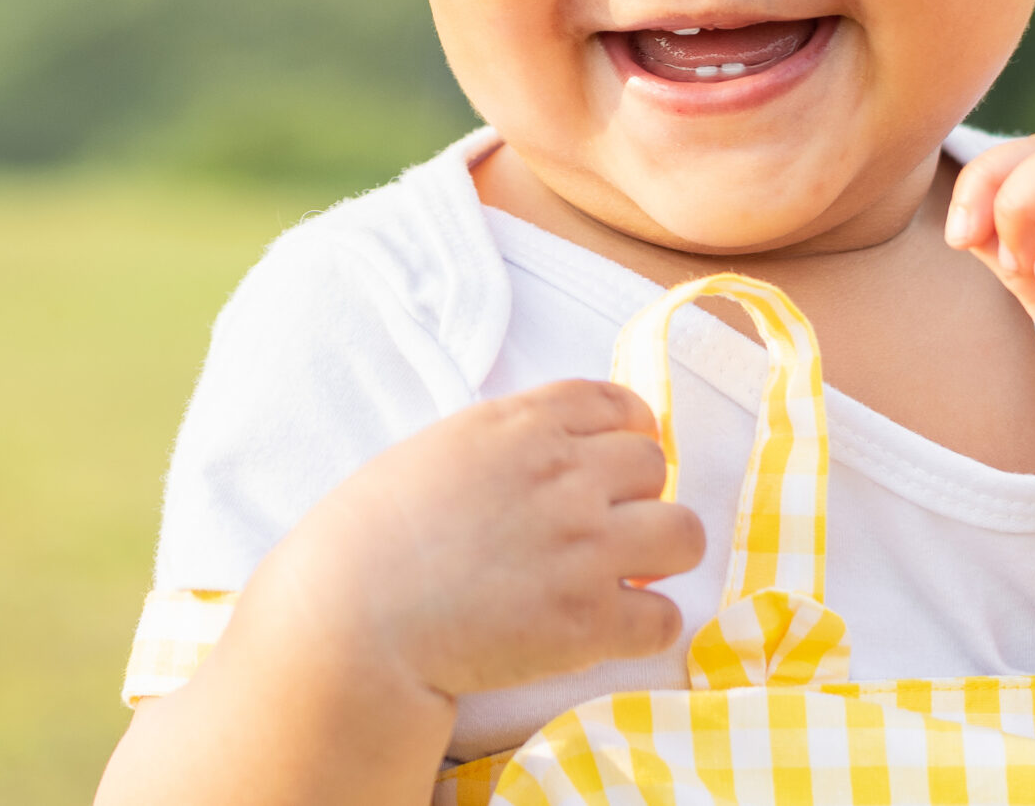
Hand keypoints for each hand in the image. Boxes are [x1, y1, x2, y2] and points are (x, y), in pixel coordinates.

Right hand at [264, 379, 705, 700]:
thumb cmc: (371, 534)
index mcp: (524, 426)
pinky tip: (609, 630)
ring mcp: (584, 549)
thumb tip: (559, 456)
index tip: (618, 465)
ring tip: (625, 577)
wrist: (350, 619)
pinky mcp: (588, 623)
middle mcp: (566, 477)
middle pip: (655, 467)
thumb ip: (508, 441)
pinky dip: (645, 627)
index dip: (630, 436)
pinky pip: (666, 618)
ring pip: (684, 535)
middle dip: (637, 499)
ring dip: (659, 557)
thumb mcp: (439, 450)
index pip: (621, 405)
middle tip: (604, 530)